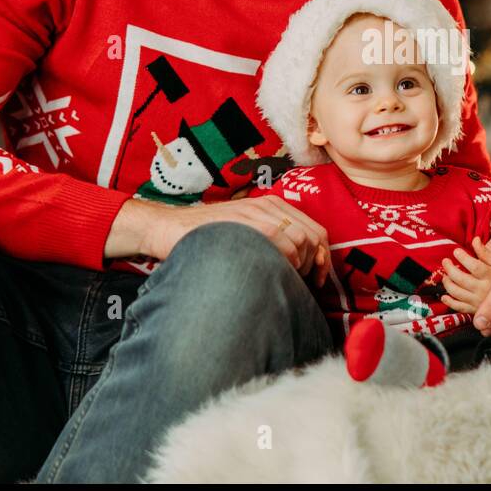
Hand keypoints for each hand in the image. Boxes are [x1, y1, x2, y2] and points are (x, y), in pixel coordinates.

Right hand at [136, 196, 331, 286]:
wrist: (168, 227)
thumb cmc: (205, 237)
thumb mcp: (244, 232)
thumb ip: (270, 241)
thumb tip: (298, 266)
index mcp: (272, 205)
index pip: (314, 229)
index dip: (322, 257)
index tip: (318, 278)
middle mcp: (268, 205)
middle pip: (312, 235)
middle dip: (317, 264)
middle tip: (308, 285)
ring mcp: (257, 213)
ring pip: (300, 239)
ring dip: (301, 266)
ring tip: (288, 281)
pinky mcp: (245, 223)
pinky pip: (279, 241)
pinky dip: (285, 262)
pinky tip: (274, 274)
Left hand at [439, 237, 490, 312]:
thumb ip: (487, 253)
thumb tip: (475, 240)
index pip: (474, 266)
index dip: (462, 257)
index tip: (456, 252)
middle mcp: (485, 290)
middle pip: (461, 279)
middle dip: (450, 269)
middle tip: (445, 262)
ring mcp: (479, 302)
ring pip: (457, 292)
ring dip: (447, 283)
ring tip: (446, 276)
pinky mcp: (475, 311)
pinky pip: (458, 307)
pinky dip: (449, 301)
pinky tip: (445, 296)